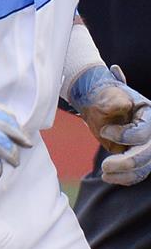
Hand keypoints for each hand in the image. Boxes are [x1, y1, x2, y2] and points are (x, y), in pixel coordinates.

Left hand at [68, 65, 150, 184]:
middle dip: (128, 161)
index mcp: (148, 114)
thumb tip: (116, 71)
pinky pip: (139, 173)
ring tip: (104, 174)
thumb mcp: (108, 91)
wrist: (102, 107)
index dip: (125, 135)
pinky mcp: (141, 158)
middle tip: (104, 165)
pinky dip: (125, 178)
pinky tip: (109, 177)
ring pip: (145, 167)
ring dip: (126, 173)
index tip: (103, 132)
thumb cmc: (105, 97)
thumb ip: (114, 87)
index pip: (145, 131)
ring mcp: (148, 146)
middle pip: (149, 152)